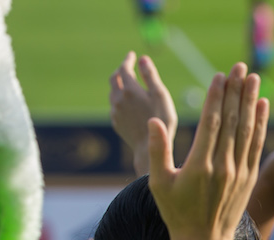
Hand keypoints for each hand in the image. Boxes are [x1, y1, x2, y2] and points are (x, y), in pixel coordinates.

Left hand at [110, 52, 177, 176]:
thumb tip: (142, 58)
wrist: (150, 150)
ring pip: (113, 92)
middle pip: (114, 78)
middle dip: (121, 70)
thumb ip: (150, 76)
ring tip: (128, 84)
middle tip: (128, 67)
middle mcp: (119, 99)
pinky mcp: (116, 123)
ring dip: (119, 85)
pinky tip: (128, 103)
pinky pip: (115, 106)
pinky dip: (120, 99)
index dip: (128, 60)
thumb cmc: (160, 122)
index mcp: (130, 89)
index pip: (124, 68)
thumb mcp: (160, 95)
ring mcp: (116, 112)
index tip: (132, 55)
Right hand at [148, 64, 268, 239]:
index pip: (211, 123)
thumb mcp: (158, 184)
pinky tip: (262, 105)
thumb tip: (154, 121)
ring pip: (247, 129)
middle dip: (236, 91)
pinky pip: (257, 145)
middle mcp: (222, 167)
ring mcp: (239, 172)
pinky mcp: (249, 178)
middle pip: (232, 121)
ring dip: (251, 101)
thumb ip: (156, 151)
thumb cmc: (176, 213)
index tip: (219, 76)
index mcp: (199, 166)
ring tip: (253, 78)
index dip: (216, 97)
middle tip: (239, 66)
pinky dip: (261, 124)